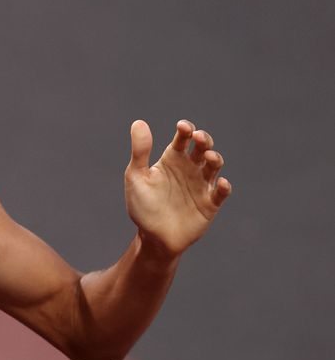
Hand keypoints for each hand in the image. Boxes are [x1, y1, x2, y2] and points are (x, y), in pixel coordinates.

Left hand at [124, 120, 231, 255]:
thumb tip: (138, 122)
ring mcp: (201, 185)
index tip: (183, 127)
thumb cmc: (143, 206)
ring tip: (208, 156)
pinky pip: (220, 192)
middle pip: (202, 147)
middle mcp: (189, 169)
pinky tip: (220, 183)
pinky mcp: (210, 204)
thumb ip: (140, 151)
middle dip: (204, 140)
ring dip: (214, 159)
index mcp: (172, 159)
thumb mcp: (136, 177)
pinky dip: (223, 187)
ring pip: (214, 166)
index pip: (183, 138)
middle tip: (198, 137)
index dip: (186, 130)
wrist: (152, 237)